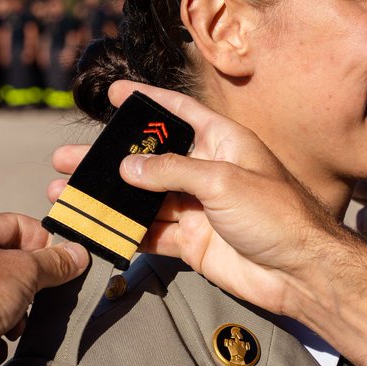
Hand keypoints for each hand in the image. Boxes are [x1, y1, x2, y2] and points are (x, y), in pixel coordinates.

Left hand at [0, 213, 89, 347]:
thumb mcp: (25, 271)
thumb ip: (55, 261)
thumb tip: (78, 254)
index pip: (15, 224)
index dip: (43, 241)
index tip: (60, 261)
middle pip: (5, 261)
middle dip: (27, 284)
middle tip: (38, 296)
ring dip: (12, 310)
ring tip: (13, 324)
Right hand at [48, 82, 340, 316]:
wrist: (302, 272)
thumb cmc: (278, 215)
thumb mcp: (224, 181)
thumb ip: (172, 171)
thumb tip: (127, 166)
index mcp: (222, 142)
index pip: (177, 111)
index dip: (146, 100)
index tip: (113, 92)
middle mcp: (208, 170)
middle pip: (149, 159)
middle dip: (107, 158)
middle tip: (65, 158)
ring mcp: (198, 208)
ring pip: (142, 198)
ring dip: (106, 197)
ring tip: (64, 194)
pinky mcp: (194, 242)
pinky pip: (151, 233)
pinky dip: (123, 231)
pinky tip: (94, 227)